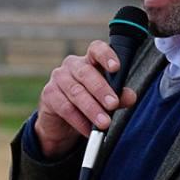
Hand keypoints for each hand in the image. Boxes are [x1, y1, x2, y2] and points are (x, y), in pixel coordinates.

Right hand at [35, 40, 136, 157]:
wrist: (61, 123)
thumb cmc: (87, 103)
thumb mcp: (106, 99)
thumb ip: (119, 96)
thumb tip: (130, 97)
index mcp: (89, 61)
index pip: (96, 50)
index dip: (106, 56)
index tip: (116, 68)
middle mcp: (72, 65)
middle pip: (86, 73)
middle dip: (101, 90)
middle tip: (113, 104)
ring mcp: (58, 79)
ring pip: (76, 92)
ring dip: (92, 109)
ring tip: (104, 123)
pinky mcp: (48, 95)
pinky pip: (65, 108)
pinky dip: (79, 121)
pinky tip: (88, 130)